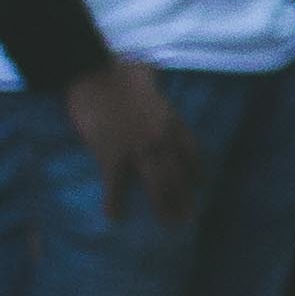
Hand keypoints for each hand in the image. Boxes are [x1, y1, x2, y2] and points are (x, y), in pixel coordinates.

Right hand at [63, 59, 202, 226]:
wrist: (93, 74)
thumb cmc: (118, 70)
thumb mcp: (148, 77)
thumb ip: (153, 82)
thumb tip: (150, 72)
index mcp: (171, 121)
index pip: (192, 152)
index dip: (196, 171)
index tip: (201, 185)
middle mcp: (161, 139)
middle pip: (179, 175)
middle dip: (185, 199)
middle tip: (189, 219)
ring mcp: (138, 150)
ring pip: (158, 186)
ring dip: (164, 207)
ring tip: (168, 225)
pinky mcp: (113, 156)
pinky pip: (117, 186)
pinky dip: (114, 203)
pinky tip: (114, 218)